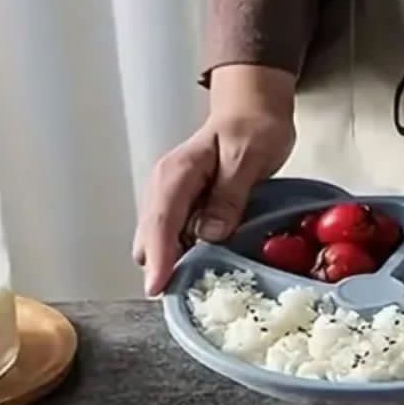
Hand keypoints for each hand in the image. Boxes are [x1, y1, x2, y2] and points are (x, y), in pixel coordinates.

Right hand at [133, 65, 295, 295]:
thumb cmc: (253, 128)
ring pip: (158, 242)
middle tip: (190, 294)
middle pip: (150, 238)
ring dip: (173, 264)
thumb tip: (210, 235)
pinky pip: (175, 239)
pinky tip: (205, 269)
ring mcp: (171, 200)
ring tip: (200, 287)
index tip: (157, 287)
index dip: (158, 257)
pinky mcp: (183, 210)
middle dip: (162, 266)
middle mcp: (165, 188)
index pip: (160, 221)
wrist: (253, 110)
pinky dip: (184, 256)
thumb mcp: (248, 157)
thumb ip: (229, 195)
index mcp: (177, 173)